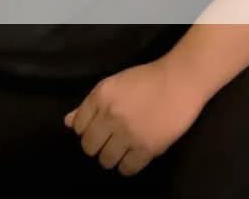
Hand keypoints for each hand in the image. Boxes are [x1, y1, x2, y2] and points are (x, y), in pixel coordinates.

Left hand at [64, 56, 205, 176]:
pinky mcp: (147, 148)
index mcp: (101, 96)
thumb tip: (68, 122)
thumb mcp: (114, 84)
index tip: (98, 129)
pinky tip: (134, 156)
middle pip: (89, 147)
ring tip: (123, 149)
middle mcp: (110, 115)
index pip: (78, 127)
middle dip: (97, 146)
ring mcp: (128, 134)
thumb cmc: (147, 78)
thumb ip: (89, 104)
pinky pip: (127, 169)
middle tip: (110, 141)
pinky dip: (128, 166)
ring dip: (112, 157)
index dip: (87, 130)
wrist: (179, 81)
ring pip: (106, 161)